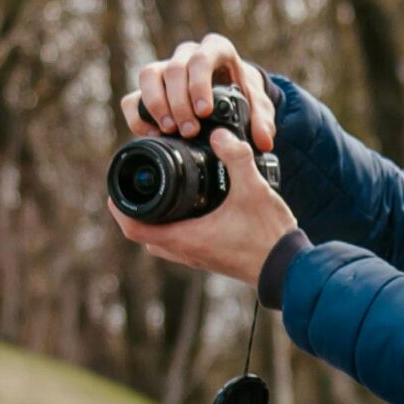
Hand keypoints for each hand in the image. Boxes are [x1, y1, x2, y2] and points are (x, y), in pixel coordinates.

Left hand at [108, 126, 297, 287]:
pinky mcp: (210, 259)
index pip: (135, 228)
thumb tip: (219, 134)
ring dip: (153, 223)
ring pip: (161, 242)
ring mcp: (198, 259)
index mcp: (186, 237)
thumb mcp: (254, 189)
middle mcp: (186, 252)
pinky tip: (187, 212)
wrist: (288, 269)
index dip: (119, 208)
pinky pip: (178, 245)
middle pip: (143, 236)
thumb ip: (236, 157)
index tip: (115, 189)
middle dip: (134, 213)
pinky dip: (172, 229)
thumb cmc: (269, 235)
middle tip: (135, 188)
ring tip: (156, 198)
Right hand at [120, 33, 277, 150]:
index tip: (204, 112)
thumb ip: (263, 120)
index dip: (199, 85)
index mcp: (216, 50)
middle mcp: (188, 54)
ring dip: (156, 104)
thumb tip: (264, 141)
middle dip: (179, 102)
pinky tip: (152, 133)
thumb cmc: (244, 93)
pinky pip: (134, 95)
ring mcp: (166, 67)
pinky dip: (138, 115)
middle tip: (189, 130)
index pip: (201, 59)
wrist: (230, 89)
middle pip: (174, 69)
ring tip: (169, 130)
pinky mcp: (151, 86)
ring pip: (149, 75)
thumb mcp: (259, 104)